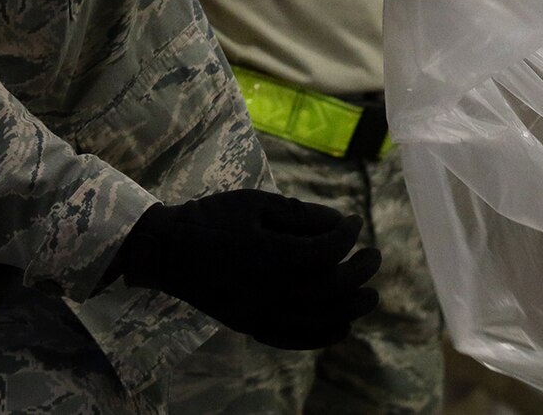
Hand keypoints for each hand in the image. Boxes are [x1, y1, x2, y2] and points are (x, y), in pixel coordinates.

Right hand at [108, 190, 379, 348]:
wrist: (168, 251)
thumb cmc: (212, 218)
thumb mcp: (255, 204)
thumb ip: (299, 215)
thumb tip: (338, 222)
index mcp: (274, 255)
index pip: (328, 251)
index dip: (348, 235)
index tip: (355, 223)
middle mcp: (273, 290)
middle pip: (332, 289)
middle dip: (360, 273)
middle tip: (375, 257)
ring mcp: (262, 314)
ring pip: (320, 320)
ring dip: (350, 309)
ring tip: (369, 296)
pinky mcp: (252, 327)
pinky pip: (295, 340)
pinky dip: (322, 337)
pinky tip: (341, 328)